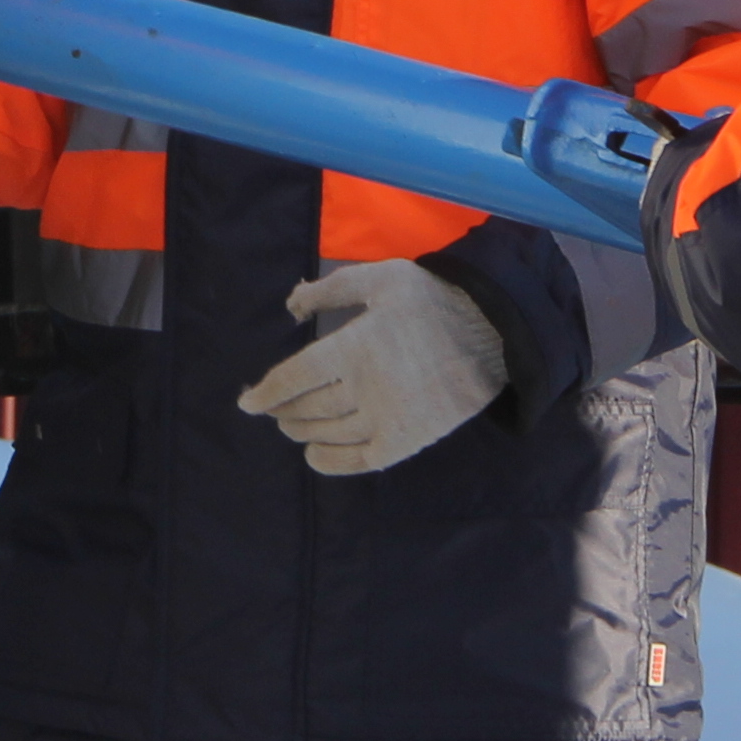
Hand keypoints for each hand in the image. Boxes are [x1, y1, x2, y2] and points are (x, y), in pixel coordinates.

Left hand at [237, 261, 511, 476]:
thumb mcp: (381, 279)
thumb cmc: (432, 300)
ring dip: (303, 432)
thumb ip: (331, 289)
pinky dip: (332, 462)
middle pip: (308, 408)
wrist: (492, 332)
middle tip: (273, 409)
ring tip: (292, 426)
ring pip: (329, 433)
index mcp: (355, 346)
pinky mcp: (408, 440)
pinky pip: (360, 460)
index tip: (248, 402)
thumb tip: (290, 306)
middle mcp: (366, 387)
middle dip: (283, 410)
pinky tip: (315, 456)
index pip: (295, 377)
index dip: (266, 392)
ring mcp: (387, 418)